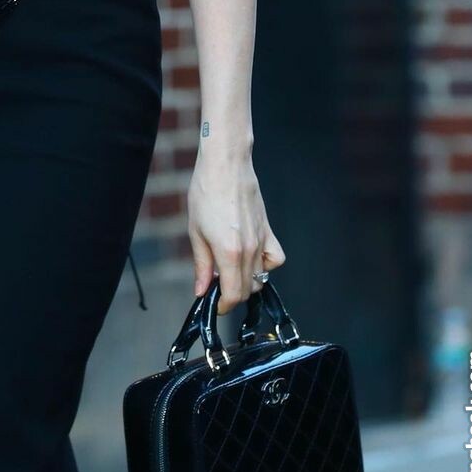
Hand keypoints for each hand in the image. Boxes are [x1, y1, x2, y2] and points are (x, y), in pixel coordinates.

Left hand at [187, 151, 285, 315]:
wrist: (225, 166)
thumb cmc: (206, 192)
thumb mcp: (195, 231)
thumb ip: (201, 264)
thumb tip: (202, 289)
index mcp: (229, 253)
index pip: (233, 294)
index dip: (223, 305)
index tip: (215, 304)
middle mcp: (250, 250)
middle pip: (248, 289)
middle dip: (232, 295)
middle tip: (216, 285)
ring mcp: (262, 241)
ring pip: (261, 277)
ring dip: (246, 281)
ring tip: (229, 271)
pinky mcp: (269, 231)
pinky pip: (275, 259)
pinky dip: (267, 265)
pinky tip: (252, 258)